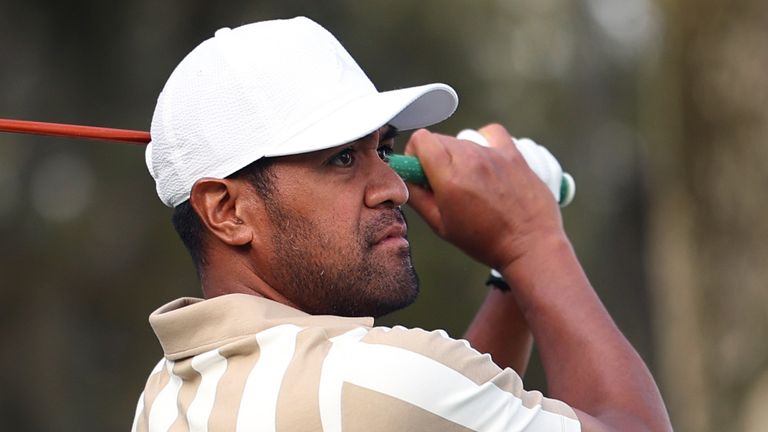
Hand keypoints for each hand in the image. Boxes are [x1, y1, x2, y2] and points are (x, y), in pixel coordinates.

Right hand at [404, 124, 564, 269]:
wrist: (530, 245)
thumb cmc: (486, 242)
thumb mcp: (441, 226)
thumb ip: (417, 198)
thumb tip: (405, 180)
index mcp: (449, 178)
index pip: (420, 139)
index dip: (414, 154)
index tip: (420, 170)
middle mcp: (470, 159)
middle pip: (440, 140)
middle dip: (435, 158)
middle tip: (445, 183)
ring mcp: (494, 154)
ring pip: (463, 140)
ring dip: (459, 155)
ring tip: (471, 181)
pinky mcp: (513, 154)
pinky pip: (491, 133)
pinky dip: (484, 141)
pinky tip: (486, 160)